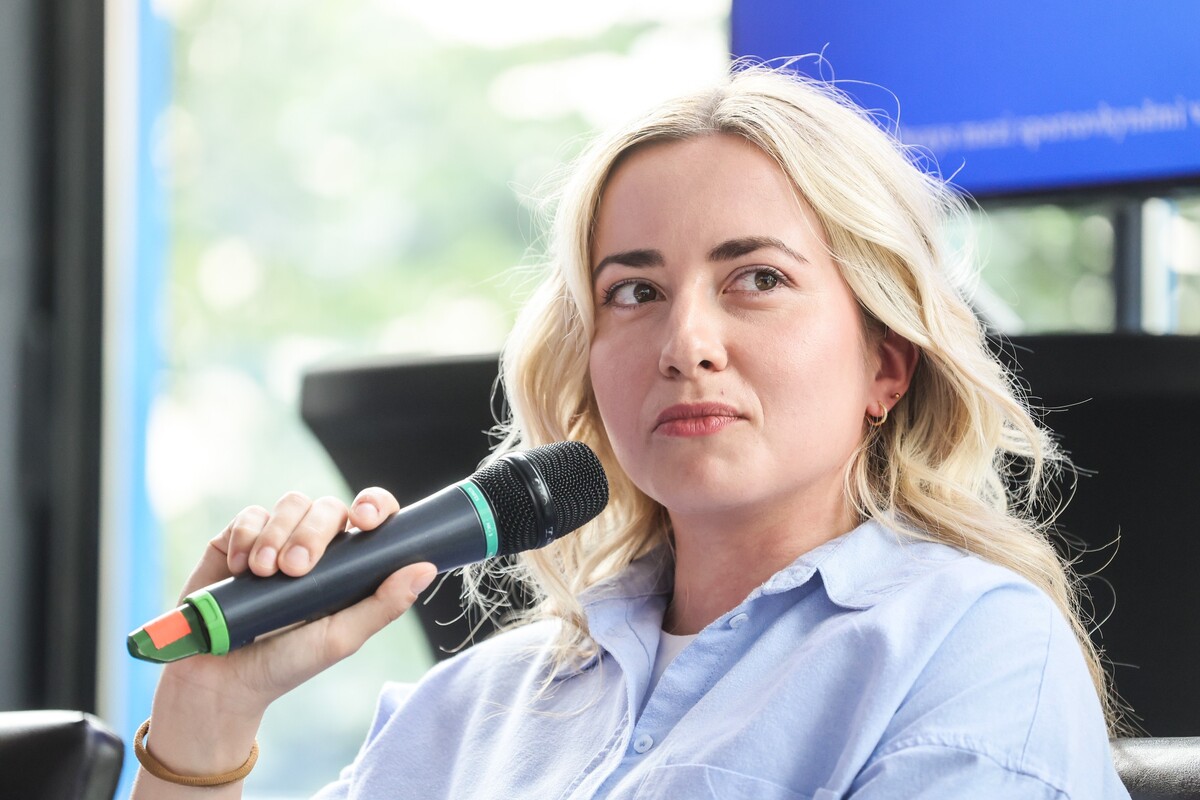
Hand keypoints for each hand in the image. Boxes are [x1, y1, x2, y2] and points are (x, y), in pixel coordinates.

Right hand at [133, 488, 435, 796]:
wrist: (221, 680)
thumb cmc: (288, 662)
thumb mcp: (341, 638)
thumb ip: (383, 604)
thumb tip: (427, 568)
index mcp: (350, 564)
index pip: (372, 516)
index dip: (373, 505)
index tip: (365, 520)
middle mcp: (317, 545)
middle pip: (328, 507)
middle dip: (313, 533)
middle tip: (294, 569)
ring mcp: (277, 538)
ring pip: (291, 504)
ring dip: (278, 535)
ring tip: (265, 573)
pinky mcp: (239, 541)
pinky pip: (249, 516)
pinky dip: (246, 537)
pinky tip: (241, 569)